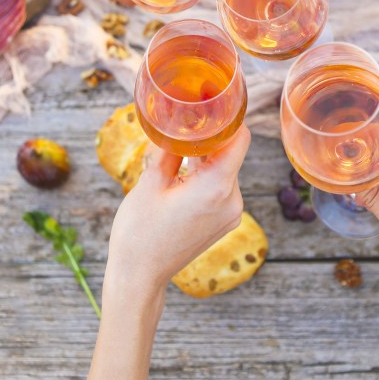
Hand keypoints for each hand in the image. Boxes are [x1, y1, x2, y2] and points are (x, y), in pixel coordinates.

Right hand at [105, 126, 251, 291]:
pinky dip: (205, 177)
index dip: (229, 118)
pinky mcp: (224, 222)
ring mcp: (231, 213)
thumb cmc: (139, 232)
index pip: (239, 139)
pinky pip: (220, 188)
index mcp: (216, 187)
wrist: (139, 276)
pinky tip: (181, 175)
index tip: (212, 103)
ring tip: (176, 150)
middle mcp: (232, 200)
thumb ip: (169, 149)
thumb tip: (177, 121)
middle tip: (185, 121)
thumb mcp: (150, 182)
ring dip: (205, 158)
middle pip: (230, 154)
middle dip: (209, 138)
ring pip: (224, 170)